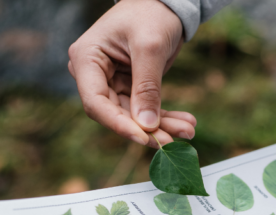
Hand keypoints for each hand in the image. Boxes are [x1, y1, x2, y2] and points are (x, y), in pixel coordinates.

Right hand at [68, 0, 195, 147]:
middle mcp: (94, 74)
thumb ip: (147, 88)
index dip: (119, 124)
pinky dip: (166, 118)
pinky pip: (146, 109)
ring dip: (162, 126)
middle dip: (146, 129)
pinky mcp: (129, 87)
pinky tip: (186, 123)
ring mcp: (111, 81)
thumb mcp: (150, 48)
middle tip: (172, 141)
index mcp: (86, 59)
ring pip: (134, 116)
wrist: (165, 2)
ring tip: (189, 130)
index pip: (96, 102)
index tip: (145, 138)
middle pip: (116, 113)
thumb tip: (147, 127)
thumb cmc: (151, 14)